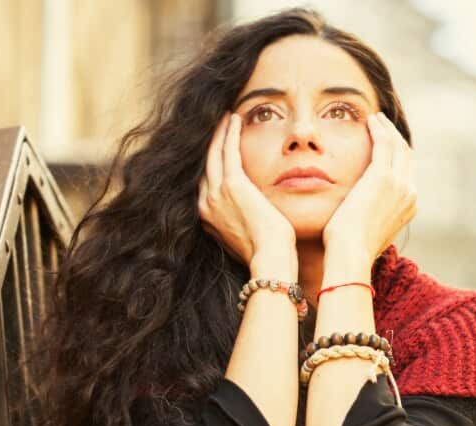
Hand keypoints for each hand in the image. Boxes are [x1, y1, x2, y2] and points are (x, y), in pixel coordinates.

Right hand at [198, 112, 296, 267]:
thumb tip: (248, 214)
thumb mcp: (245, 235)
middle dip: (213, 143)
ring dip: (220, 133)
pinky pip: (228, 151)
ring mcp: (216, 193)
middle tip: (220, 125)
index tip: (219, 147)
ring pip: (214, 154)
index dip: (212, 161)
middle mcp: (205, 203)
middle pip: (206, 164)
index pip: (206, 181)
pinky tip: (234, 119)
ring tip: (226, 117)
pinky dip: (230, 133)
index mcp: (207, 216)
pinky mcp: (232, 185)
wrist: (269, 258)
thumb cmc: (266, 252)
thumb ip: (240, 220)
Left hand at [321, 111, 416, 265]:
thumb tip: (361, 216)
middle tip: (382, 125)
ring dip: (387, 130)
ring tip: (375, 119)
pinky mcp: (383, 177)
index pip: (406, 174)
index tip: (385, 145)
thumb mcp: (368, 231)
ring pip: (399, 146)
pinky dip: (379, 129)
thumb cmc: (351, 248)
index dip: (397, 156)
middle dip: (396, 138)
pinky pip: (384, 144)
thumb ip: (371, 218)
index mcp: (408, 207)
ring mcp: (399, 185)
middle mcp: (410, 194)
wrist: (351, 253)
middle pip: (407, 157)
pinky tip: (369, 120)